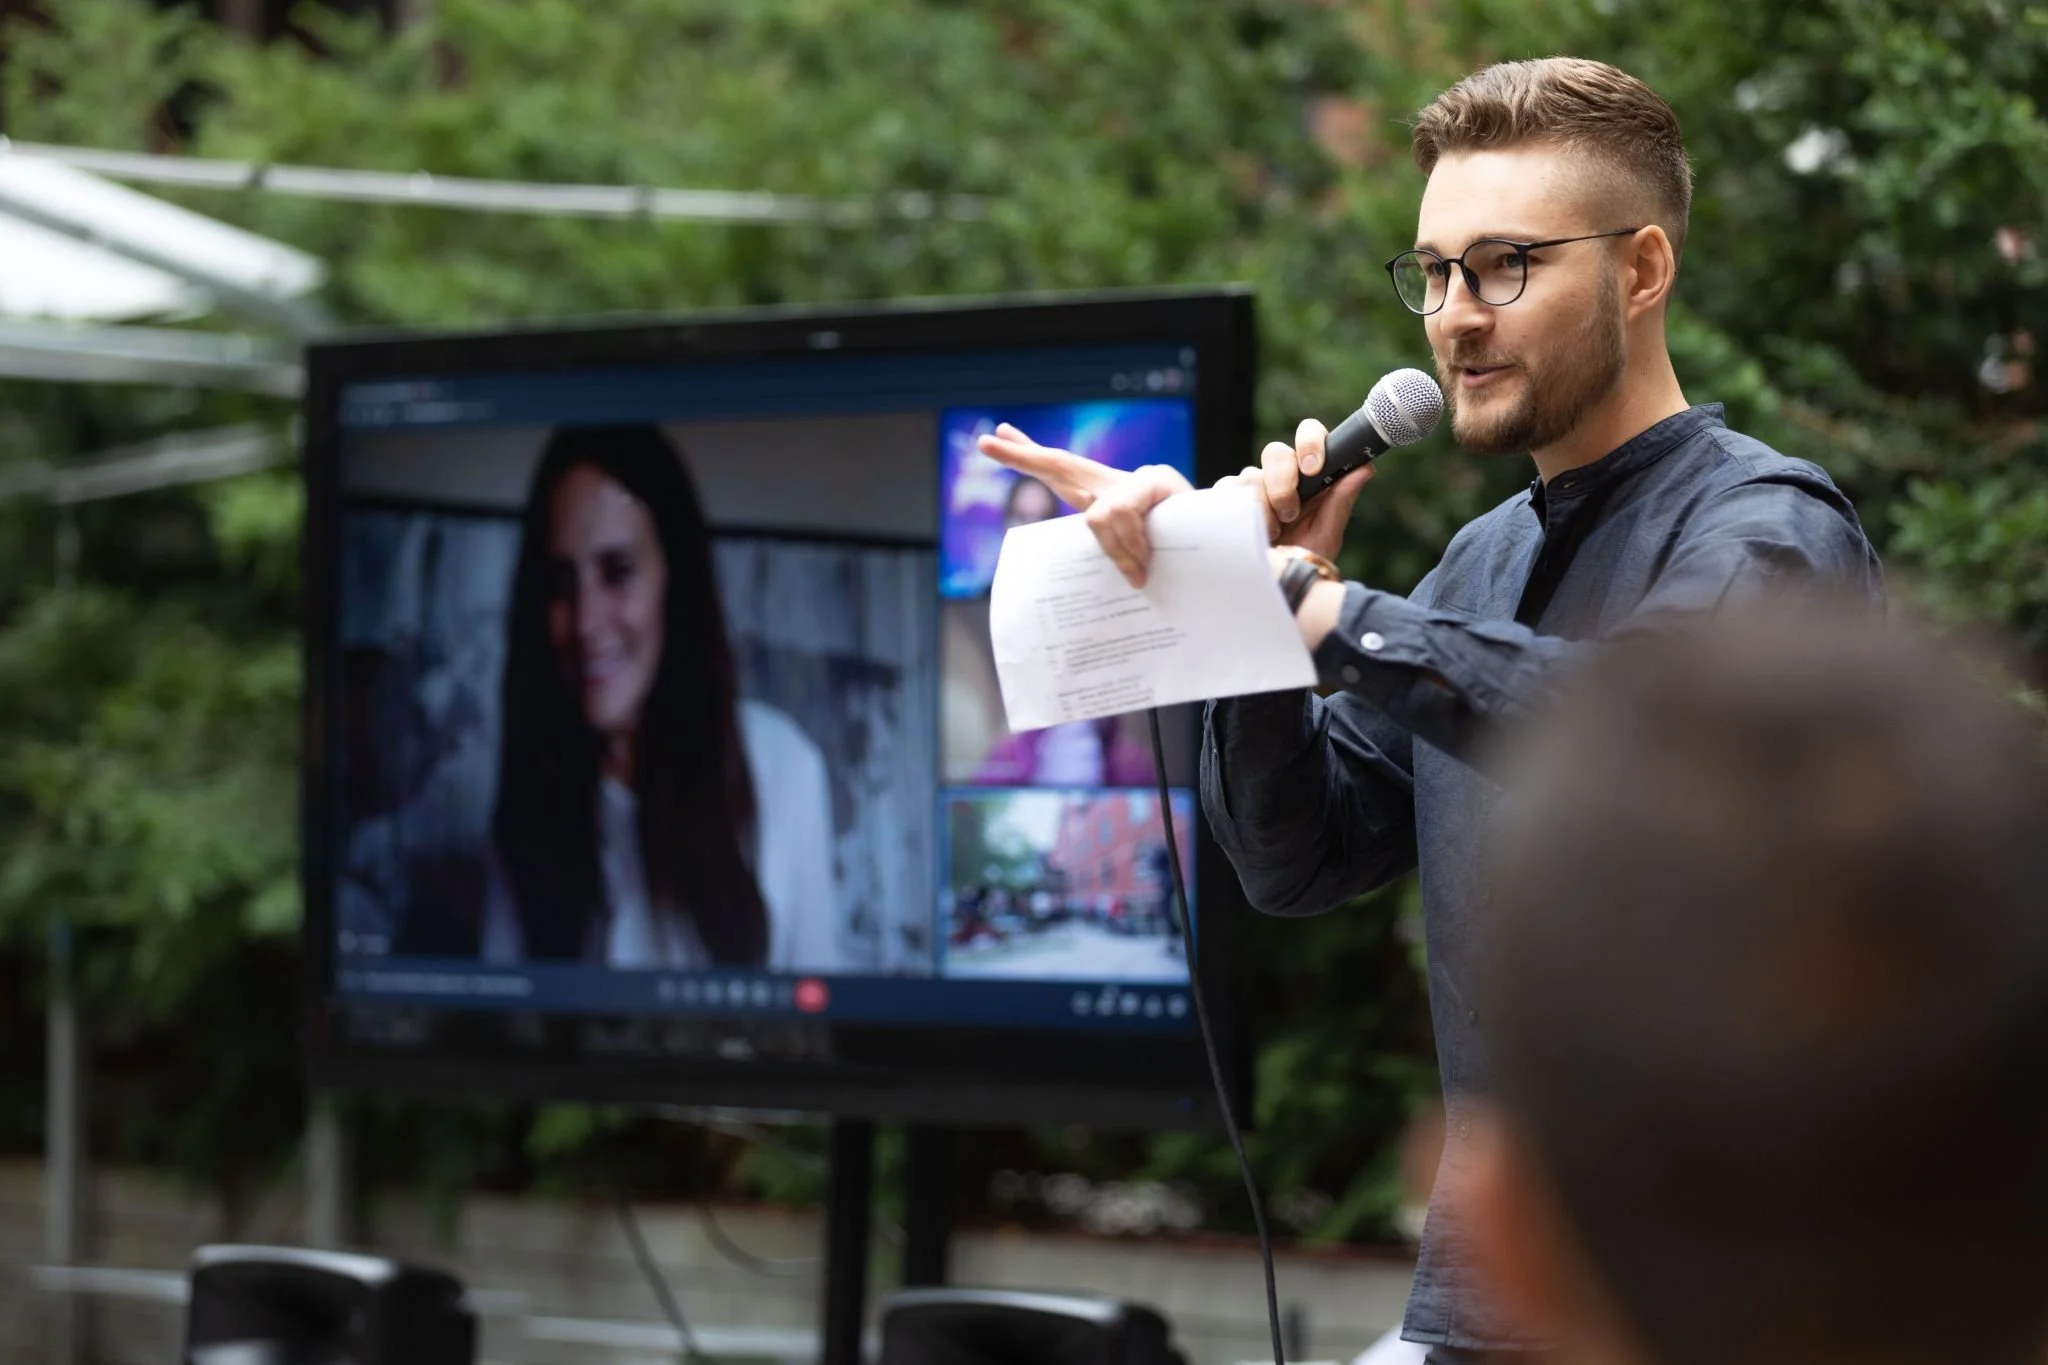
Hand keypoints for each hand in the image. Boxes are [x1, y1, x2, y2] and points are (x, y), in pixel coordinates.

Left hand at [976, 424, 1193, 586]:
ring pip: (1099, 515)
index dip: (1025, 455)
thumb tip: (1090, 561)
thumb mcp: (1130, 558)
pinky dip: (1130, 545)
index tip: (992, 439)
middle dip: (1022, 457)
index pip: (1058, 469)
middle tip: (985, 444)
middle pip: (1060, 464)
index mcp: (1104, 495)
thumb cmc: (1174, 553)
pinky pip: (1123, 516)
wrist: (1220, 541)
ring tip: (1136, 574)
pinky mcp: (1158, 483)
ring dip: (1115, 550)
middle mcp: (1114, 480)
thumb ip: (1107, 554)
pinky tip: (1142, 564)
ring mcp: (1135, 480)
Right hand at [1214, 418, 1373, 563]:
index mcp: (1309, 475)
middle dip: (1283, 482)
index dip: (1310, 442)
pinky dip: (1238, 514)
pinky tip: (1249, 533)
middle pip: (1275, 452)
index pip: (1310, 435)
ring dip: (1263, 509)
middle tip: (1290, 514)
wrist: (1273, 588)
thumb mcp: (1326, 536)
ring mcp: (1251, 487)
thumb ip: (1341, 502)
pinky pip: (1226, 492)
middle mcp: (1280, 475)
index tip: (1313, 468)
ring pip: (1250, 475)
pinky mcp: (1226, 501)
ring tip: (1272, 536)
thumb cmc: (1303, 560)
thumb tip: (1365, 468)